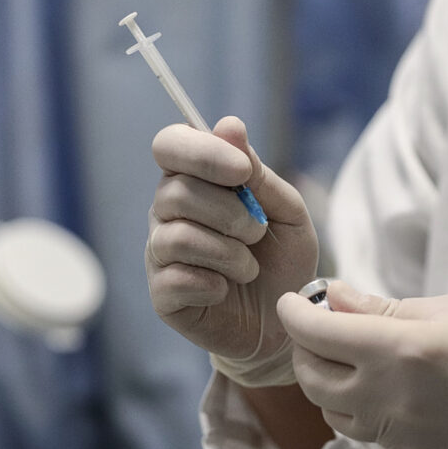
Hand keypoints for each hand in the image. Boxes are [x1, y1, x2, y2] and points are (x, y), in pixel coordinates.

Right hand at [146, 116, 317, 385]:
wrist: (285, 322)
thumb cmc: (283, 261)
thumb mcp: (287, 212)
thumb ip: (259, 173)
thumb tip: (229, 126)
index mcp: (195, 181)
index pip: (171, 145)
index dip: (203, 152)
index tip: (242, 172)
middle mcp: (168, 212)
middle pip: (174, 191)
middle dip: (229, 212)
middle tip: (258, 232)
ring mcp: (160, 254)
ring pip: (175, 236)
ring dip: (227, 252)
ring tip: (249, 267)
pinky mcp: (162, 295)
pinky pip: (175, 279)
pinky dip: (213, 283)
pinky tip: (226, 289)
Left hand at [277, 281, 447, 448]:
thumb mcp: (446, 310)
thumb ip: (380, 306)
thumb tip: (333, 294)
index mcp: (398, 351)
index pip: (316, 331)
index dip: (294, 312)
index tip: (290, 300)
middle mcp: (386, 396)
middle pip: (310, 374)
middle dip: (301, 345)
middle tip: (316, 323)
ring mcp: (392, 431)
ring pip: (326, 405)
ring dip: (320, 376)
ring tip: (341, 353)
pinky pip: (353, 427)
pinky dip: (346, 402)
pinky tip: (367, 383)